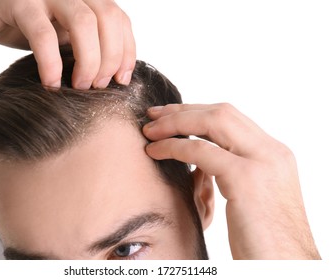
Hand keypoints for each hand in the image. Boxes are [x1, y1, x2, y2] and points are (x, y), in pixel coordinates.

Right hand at [0, 0, 134, 88]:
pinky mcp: (19, 2)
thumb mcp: (66, 37)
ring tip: (79, 86)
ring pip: (83, 23)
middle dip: (109, 58)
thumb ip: (91, 45)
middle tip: (98, 86)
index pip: (120, 19)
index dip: (127, 51)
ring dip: (88, 60)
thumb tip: (118, 75)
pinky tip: (51, 82)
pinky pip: (43, 34)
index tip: (121, 80)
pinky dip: (51, 63)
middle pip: (108, 18)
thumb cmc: (29, 29)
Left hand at [143, 103, 320, 258]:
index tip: (171, 115)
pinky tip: (155, 151)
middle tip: (154, 115)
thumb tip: (198, 165)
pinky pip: (201, 151)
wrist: (287, 266)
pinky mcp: (246, 179)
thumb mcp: (249, 198)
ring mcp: (261, 162)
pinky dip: (174, 146)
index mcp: (273, 154)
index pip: (231, 118)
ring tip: (149, 131)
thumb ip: (230, 174)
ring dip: (174, 123)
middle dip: (182, 111)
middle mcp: (271, 152)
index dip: (197, 112)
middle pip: (221, 112)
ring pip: (211, 122)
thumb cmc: (264, 240)